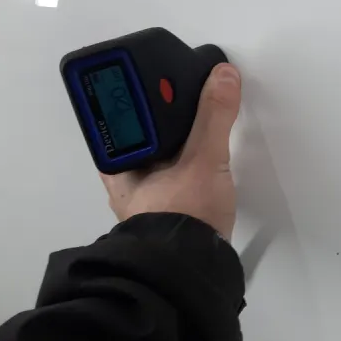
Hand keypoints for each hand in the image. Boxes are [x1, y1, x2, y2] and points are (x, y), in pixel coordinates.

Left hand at [101, 63, 241, 239]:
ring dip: (176, 137)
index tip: (155, 72)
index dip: (134, 91)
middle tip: (180, 91)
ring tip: (198, 118)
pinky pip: (171, 170)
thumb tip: (222, 76)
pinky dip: (186, 157)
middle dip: (160, 114)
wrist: (190, 269)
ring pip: (155, 153)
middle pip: (139, 131)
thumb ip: (214, 116)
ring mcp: (143, 193)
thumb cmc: (181, 217)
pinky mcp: (165, 206)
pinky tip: (203, 154)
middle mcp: (124, 176)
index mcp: (118, 160)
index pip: (119, 114)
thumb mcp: (202, 159)